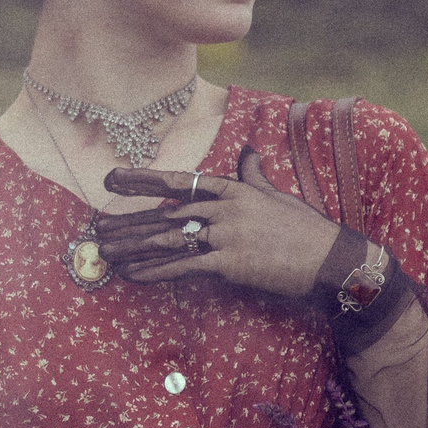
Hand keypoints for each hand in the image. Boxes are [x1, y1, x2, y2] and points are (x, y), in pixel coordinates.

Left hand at [99, 148, 344, 296]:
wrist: (331, 260)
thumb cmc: (307, 230)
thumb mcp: (278, 196)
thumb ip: (255, 175)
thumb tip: (249, 152)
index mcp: (233, 189)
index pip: (178, 182)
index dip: (141, 180)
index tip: (111, 179)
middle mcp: (224, 209)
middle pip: (164, 215)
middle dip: (128, 222)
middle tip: (97, 228)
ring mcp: (225, 236)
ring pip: (166, 240)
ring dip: (132, 247)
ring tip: (104, 252)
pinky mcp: (229, 264)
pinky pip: (182, 268)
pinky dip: (154, 273)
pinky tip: (132, 275)